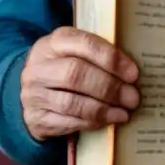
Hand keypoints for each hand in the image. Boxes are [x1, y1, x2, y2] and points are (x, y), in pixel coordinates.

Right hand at [20, 26, 139, 140]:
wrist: (30, 93)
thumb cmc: (64, 68)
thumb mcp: (74, 52)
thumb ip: (98, 56)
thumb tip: (133, 73)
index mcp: (55, 42)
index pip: (85, 44)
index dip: (112, 59)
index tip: (133, 74)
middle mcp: (40, 66)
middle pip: (76, 74)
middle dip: (110, 87)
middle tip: (132, 97)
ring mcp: (34, 93)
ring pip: (71, 102)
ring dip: (103, 109)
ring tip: (123, 113)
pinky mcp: (36, 118)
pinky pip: (67, 122)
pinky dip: (91, 122)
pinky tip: (108, 121)